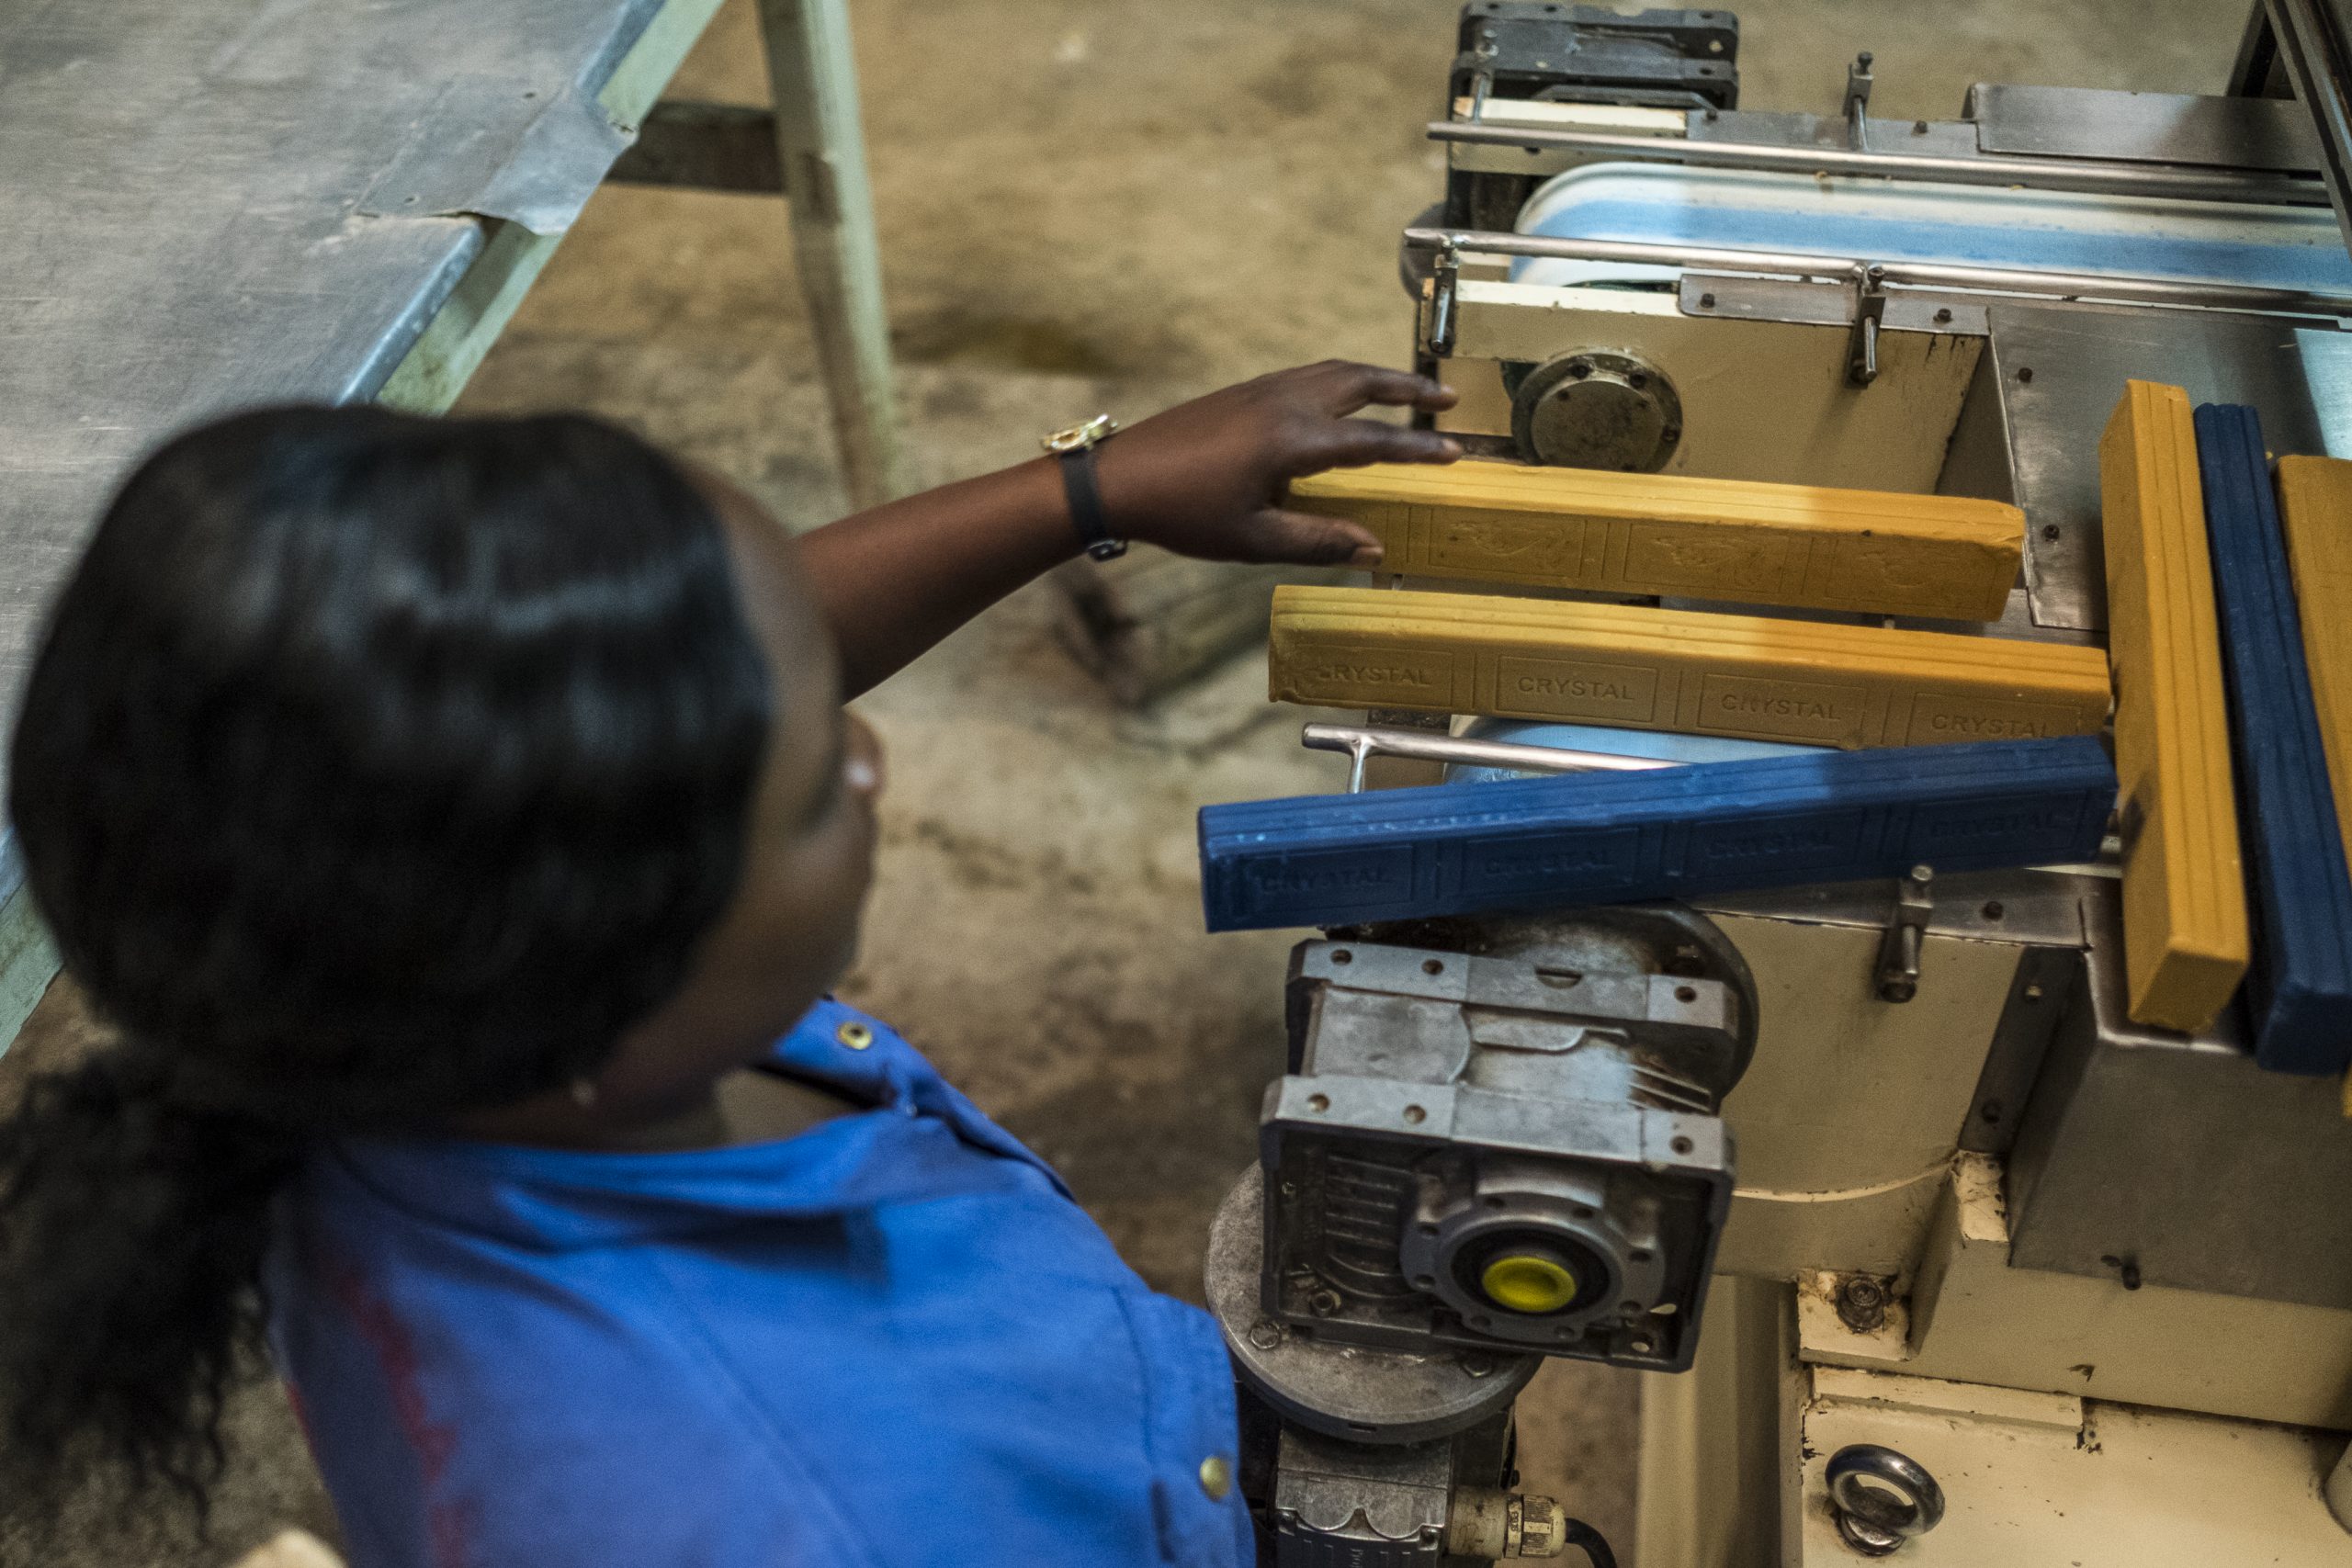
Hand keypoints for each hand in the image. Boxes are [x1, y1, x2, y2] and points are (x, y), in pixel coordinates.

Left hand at [1091, 360, 1459, 566]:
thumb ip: (1319, 542)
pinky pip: (1308, 375)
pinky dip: (1343, 379)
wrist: (1120, 479)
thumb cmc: (1185, 515)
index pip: (1374, 441)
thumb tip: (1375, 549)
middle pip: (1362, 383)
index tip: (1455, 453)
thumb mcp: (1254, 541)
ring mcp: (1262, 390)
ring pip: (1334, 371)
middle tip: (1449, 398)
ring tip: (1407, 391)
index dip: (1418, 449)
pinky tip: (1344, 398)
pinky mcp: (1244, 391)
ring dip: (1377, 378)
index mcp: (1294, 440)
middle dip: (1409, 389)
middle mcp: (1284, 403)